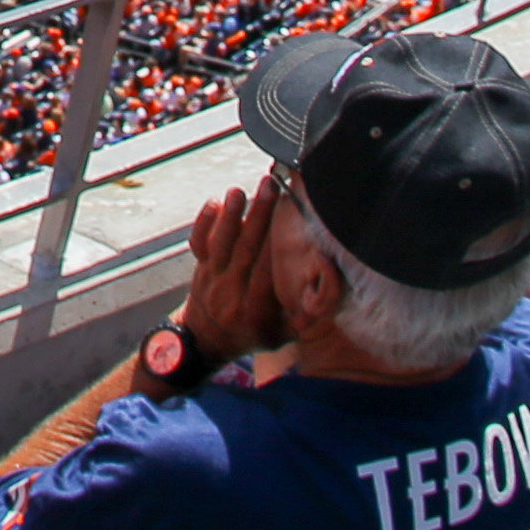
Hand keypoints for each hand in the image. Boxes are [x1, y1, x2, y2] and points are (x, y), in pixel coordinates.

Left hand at [178, 178, 290, 359]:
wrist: (208, 341)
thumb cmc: (255, 332)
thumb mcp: (285, 334)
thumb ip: (307, 314)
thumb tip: (331, 283)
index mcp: (255, 310)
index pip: (265, 273)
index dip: (276, 246)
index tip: (291, 220)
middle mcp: (232, 292)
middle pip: (245, 251)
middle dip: (259, 218)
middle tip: (271, 188)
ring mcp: (212, 278)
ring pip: (221, 244)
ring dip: (231, 216)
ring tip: (239, 192)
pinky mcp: (199, 266)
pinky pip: (198, 243)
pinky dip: (204, 223)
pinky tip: (215, 202)